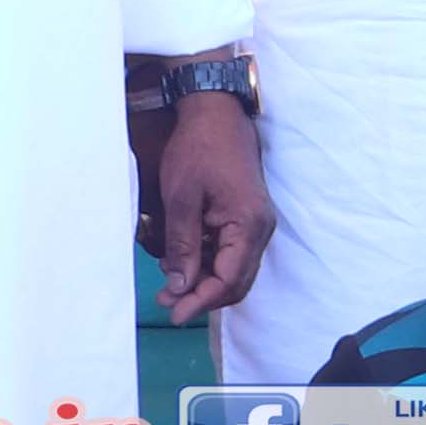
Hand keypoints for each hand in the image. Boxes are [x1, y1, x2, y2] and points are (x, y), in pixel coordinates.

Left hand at [140, 86, 271, 324]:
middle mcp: (259, 229)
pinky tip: (180, 260)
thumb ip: (183, 245)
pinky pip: (230, 252)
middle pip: (235, 281)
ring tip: (167, 282)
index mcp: (248, 225)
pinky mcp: (246, 218)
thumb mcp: (181, 198)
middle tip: (166, 301)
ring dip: (202, 280)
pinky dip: (207, 262)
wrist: (216, 111)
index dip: (200, 300)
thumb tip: (180, 285)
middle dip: (201, 295)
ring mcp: (255, 224)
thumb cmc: (198, 149)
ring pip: (233, 269)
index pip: (228, 280)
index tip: (173, 312)